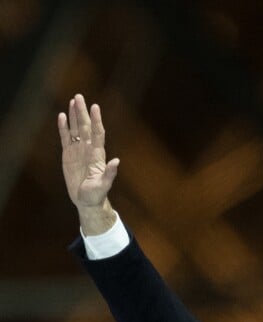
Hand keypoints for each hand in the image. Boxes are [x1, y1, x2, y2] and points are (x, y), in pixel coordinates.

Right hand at [58, 94, 118, 229]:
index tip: (95, 107)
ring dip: (74, 115)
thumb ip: (109, 174)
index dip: (96, 121)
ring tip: (73, 101)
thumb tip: (116, 161)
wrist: (86, 200)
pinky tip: (62, 116)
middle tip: (79, 96)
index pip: (97, 133)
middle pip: (85, 127)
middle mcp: (88, 149)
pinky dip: (63, 127)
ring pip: (76, 129)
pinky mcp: (68, 155)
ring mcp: (78, 150)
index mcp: (97, 155)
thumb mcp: (103, 186)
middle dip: (82, 112)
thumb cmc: (96, 195)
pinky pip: (65, 138)